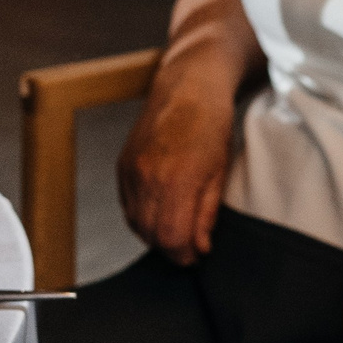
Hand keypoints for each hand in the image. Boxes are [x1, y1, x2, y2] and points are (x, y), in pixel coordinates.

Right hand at [117, 65, 238, 264]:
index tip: (196, 256)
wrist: (187, 85)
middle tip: (189, 246)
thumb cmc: (211, 122)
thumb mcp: (220, 172)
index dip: (184, 255)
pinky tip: (160, 210)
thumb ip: (206, 214)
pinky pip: (127, 205)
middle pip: (150, 235)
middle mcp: (147, 177)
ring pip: (135, 223)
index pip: (170, 238)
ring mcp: (131, 171)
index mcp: (176, 180)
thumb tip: (200, 247)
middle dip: (170, 248)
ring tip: (177, 228)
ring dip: (155, 234)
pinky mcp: (123, 165)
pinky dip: (142, 216)